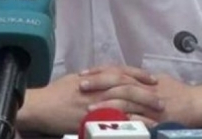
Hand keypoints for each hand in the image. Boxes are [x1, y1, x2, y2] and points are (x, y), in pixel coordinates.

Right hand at [20, 65, 162, 133]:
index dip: (139, 74)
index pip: (122, 72)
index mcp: (95, 77)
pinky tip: (140, 128)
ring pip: (125, 104)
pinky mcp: (91, 119)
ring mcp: (95, 103)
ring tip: (157, 114)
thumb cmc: (56, 93)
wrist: (41, 107)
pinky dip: (129, 124)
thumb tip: (106, 76)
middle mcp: (98, 88)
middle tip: (161, 99)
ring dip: (142, 108)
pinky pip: (115, 121)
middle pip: (127, 87)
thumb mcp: (76, 78)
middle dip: (146, 93)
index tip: (152, 79)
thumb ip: (94, 77)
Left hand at [89, 73, 201, 127]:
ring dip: (106, 104)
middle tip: (80, 86)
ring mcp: (150, 105)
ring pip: (125, 101)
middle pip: (118, 83)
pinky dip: (123, 122)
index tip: (84, 74)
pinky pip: (138, 121)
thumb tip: (124, 79)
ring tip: (88, 108)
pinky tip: (110, 125)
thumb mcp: (159, 81)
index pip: (118, 72)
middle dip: (98, 84)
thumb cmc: (180, 92)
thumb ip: (141, 81)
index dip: (100, 72)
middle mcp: (145, 89)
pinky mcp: (156, 120)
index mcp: (144, 79)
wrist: (198, 104)